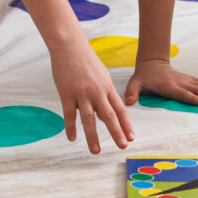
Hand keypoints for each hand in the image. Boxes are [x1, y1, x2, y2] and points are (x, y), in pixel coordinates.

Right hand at [50, 37, 134, 154]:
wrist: (70, 46)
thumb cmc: (86, 60)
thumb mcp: (101, 75)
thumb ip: (105, 93)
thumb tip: (107, 112)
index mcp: (107, 87)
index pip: (120, 109)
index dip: (126, 124)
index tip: (131, 137)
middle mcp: (97, 92)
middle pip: (109, 116)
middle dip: (117, 133)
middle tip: (122, 146)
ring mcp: (81, 93)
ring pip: (89, 119)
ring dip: (93, 136)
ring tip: (96, 151)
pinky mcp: (67, 93)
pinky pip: (69, 114)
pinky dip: (70, 127)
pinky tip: (72, 138)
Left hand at [125, 58, 197, 106]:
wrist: (152, 63)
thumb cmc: (144, 77)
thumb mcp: (134, 84)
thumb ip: (132, 93)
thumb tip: (128, 102)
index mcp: (170, 86)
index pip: (184, 94)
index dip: (194, 98)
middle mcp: (182, 83)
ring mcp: (188, 80)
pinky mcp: (191, 80)